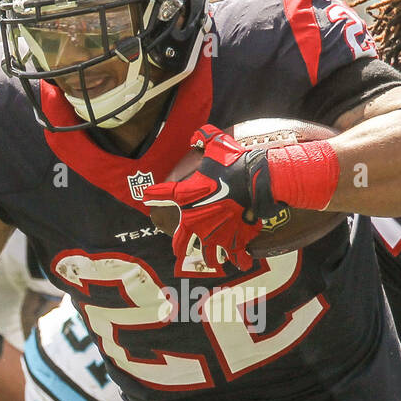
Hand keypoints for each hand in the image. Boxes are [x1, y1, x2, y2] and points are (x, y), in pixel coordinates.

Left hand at [143, 125, 280, 270]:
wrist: (254, 180)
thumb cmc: (233, 163)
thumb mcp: (216, 143)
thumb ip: (203, 137)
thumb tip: (197, 135)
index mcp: (187, 197)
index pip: (163, 196)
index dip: (152, 196)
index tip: (145, 198)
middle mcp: (197, 221)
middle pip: (182, 241)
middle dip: (180, 246)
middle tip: (179, 249)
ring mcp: (216, 234)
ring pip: (207, 255)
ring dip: (207, 258)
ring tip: (209, 261)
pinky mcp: (235, 240)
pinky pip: (236, 256)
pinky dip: (239, 261)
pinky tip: (240, 265)